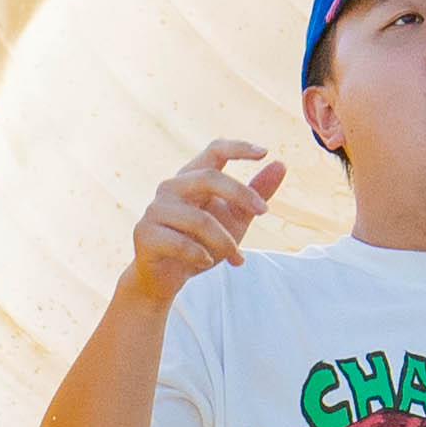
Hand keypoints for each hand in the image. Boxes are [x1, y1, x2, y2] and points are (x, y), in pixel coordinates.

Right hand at [128, 139, 282, 304]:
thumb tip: (281, 164)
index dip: (238, 147)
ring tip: (235, 256)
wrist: (166, 278)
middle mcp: (170, 187)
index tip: (265, 152)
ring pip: (199, 219)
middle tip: (264, 211)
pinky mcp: (144, 234)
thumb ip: (256, 193)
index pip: (214, 150)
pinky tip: (206, 262)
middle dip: (241, 194)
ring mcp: (155, 210)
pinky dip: (201, 256)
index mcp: (191, 178)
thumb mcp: (235, 218)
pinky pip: (181, 243)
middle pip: (209, 178)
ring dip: (225, 241)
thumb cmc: (202, 243)